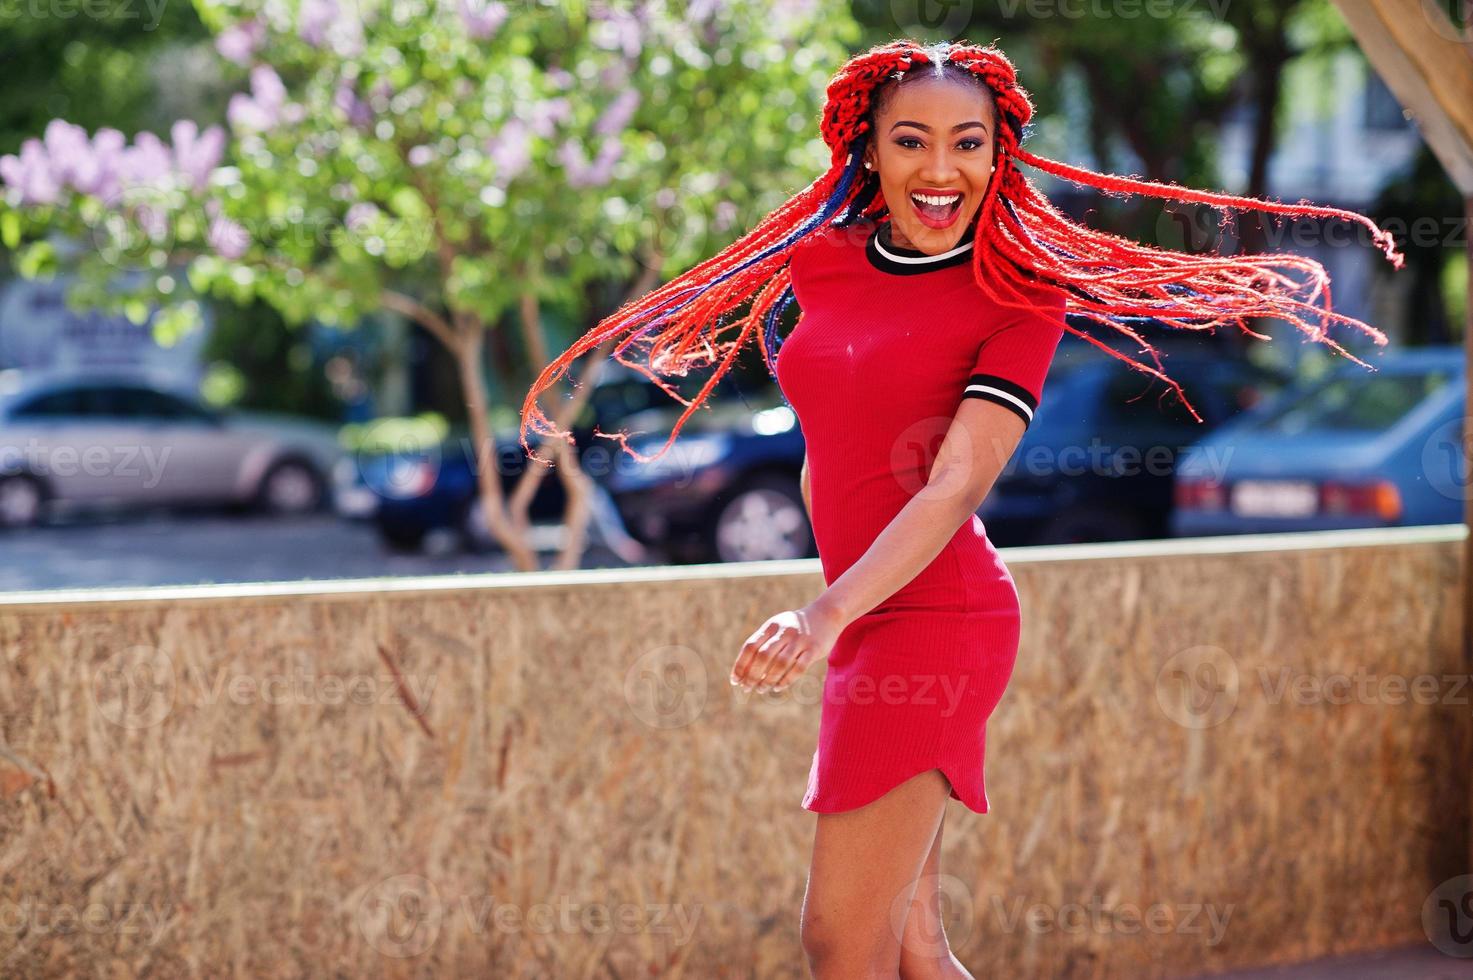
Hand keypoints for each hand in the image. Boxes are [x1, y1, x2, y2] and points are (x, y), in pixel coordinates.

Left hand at [731, 599, 846, 693]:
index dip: (740, 665)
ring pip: (780, 664)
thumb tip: (744, 671)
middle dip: (752, 675)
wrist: (826, 615)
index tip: (735, 680)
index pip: (750, 646)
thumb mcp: (776, 628)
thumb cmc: (794, 627)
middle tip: (746, 688)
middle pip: (763, 656)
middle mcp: (784, 632)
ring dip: (768, 680)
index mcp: (771, 626)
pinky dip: (786, 680)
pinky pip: (798, 668)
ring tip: (761, 689)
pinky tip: (777, 688)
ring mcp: (800, 640)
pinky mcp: (814, 649)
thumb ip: (762, 644)